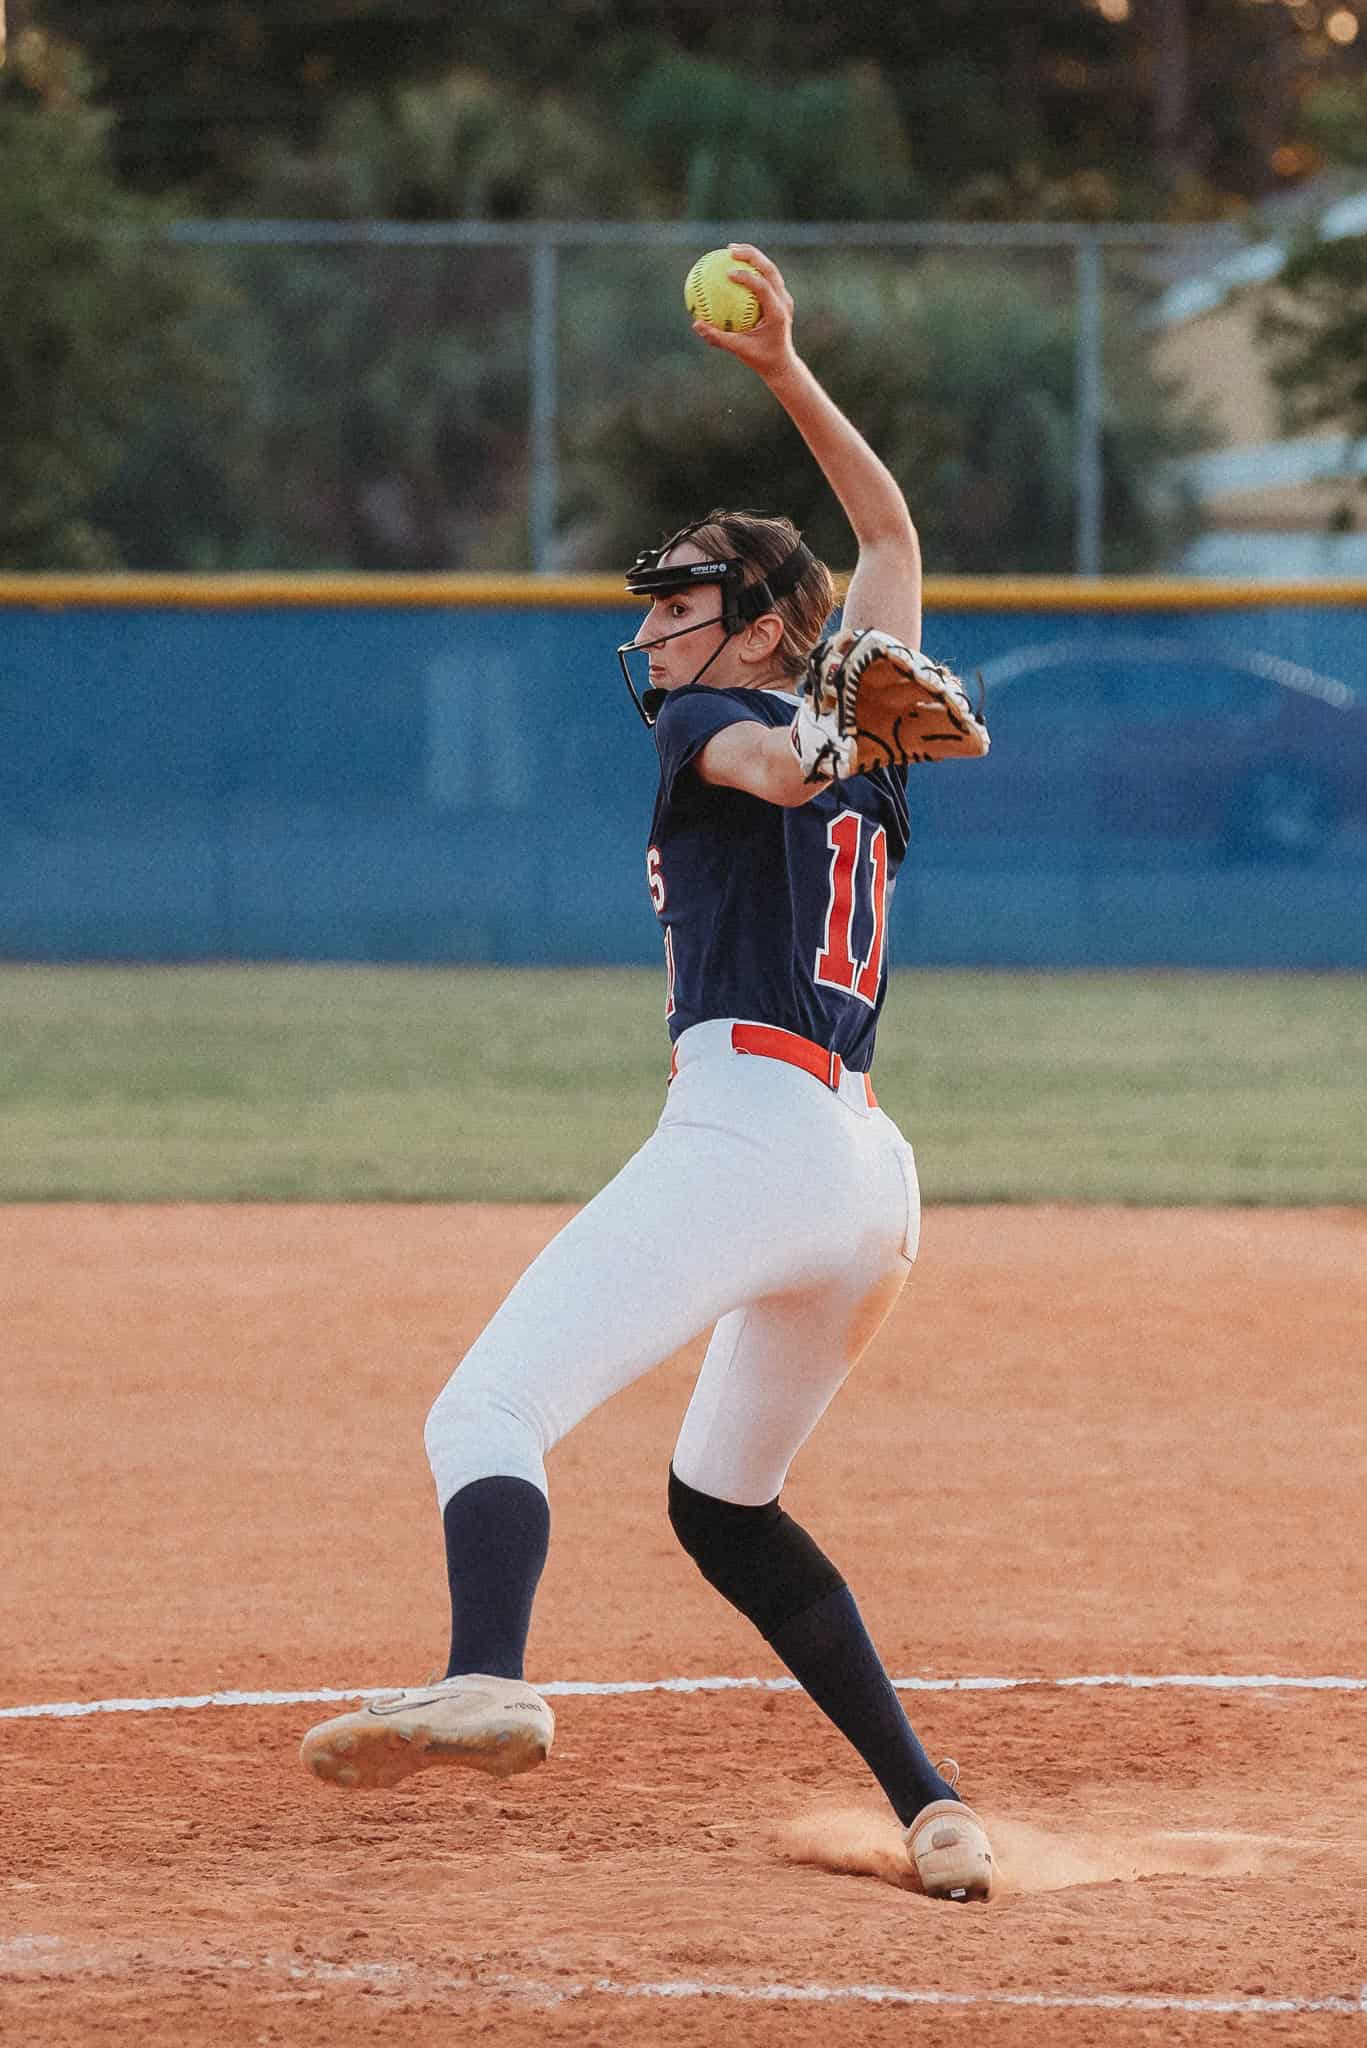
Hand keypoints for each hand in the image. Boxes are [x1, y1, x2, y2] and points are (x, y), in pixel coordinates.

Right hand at [691, 243, 797, 380]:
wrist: (782, 363)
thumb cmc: (761, 359)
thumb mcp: (739, 350)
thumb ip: (718, 338)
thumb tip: (696, 325)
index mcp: (776, 313)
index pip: (763, 288)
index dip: (747, 277)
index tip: (728, 272)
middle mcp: (783, 302)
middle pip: (770, 270)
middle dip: (752, 255)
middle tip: (730, 250)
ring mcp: (784, 298)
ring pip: (770, 269)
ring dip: (753, 256)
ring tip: (731, 249)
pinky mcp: (780, 297)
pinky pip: (766, 277)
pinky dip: (751, 268)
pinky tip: (733, 265)